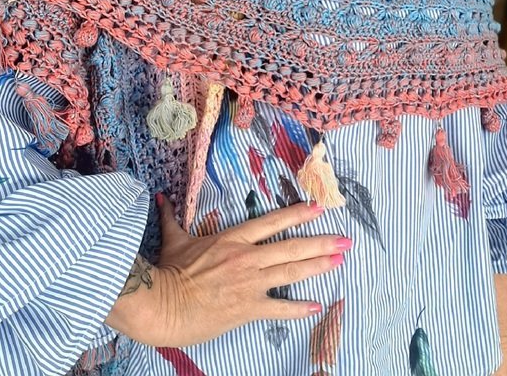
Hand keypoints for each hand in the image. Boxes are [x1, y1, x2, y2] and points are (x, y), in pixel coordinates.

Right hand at [106, 196, 348, 347]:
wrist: (164, 305)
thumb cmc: (169, 272)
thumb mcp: (173, 239)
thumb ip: (172, 216)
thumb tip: (161, 197)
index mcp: (233, 239)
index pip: (272, 222)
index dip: (296, 214)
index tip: (318, 208)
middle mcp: (248, 257)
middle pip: (291, 246)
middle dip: (321, 242)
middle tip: (345, 240)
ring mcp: (251, 283)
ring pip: (291, 272)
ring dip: (318, 266)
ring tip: (339, 260)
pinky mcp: (248, 308)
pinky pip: (279, 309)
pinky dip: (298, 308)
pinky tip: (316, 305)